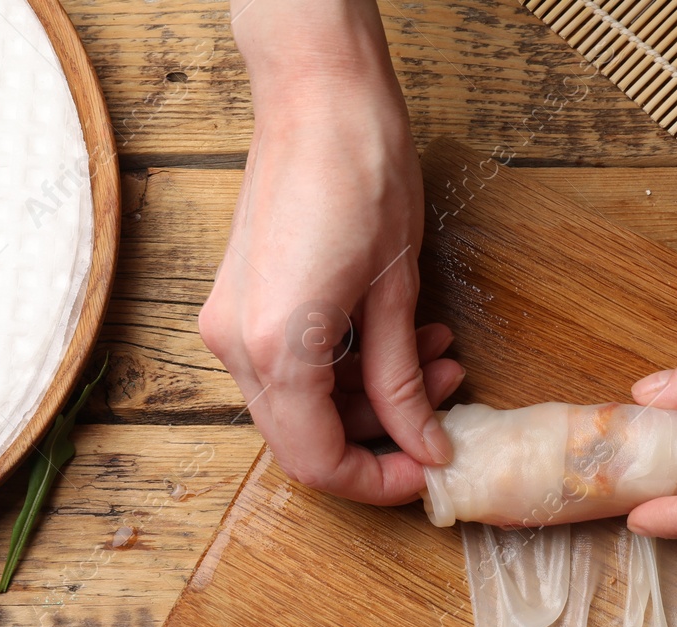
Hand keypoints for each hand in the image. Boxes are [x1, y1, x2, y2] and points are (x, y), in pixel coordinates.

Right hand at [201, 5, 459, 504]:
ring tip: (439, 359)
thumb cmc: (361, 174)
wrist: (319, 96)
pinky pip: (292, 365)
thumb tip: (425, 447)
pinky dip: (347, 367)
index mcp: (275, 347)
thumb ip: (402, 384)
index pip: (318, 460)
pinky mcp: (241, 303)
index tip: (426, 473)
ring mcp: (231, 322)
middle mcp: (236, 344)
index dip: (376, 481)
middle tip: (445, 412)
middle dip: (381, 436)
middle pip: (305, 438)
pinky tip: (403, 338)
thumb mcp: (398, 293)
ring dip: (372, 397)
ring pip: (303, 404)